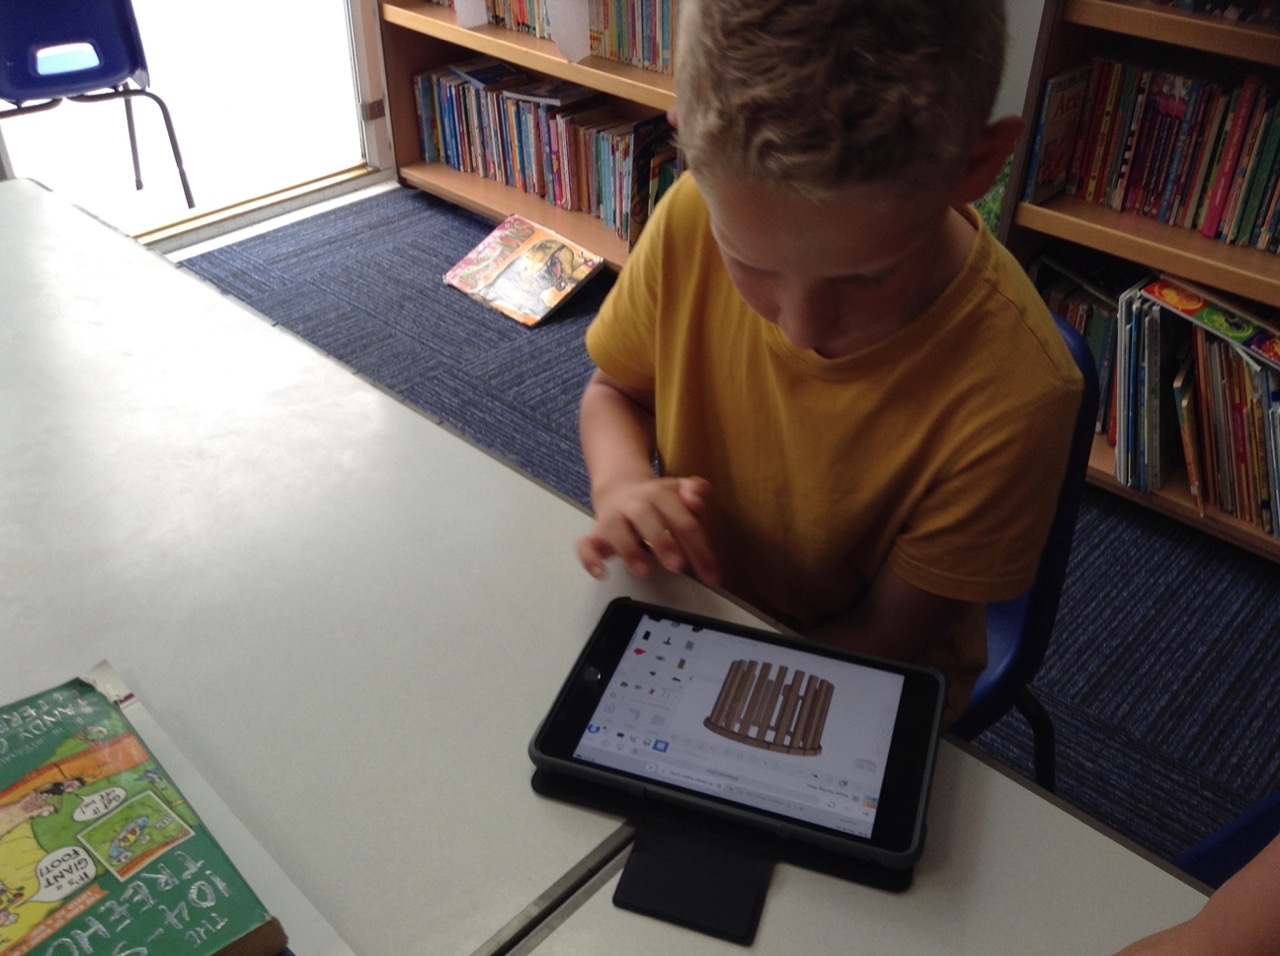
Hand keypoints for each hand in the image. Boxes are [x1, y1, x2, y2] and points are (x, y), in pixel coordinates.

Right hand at [577, 475, 719, 584]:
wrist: (620, 486)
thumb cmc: (657, 501)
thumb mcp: (680, 493)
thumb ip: (695, 493)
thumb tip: (698, 499)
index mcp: (660, 495)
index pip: (683, 520)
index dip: (699, 548)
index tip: (711, 574)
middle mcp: (635, 505)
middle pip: (647, 519)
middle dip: (662, 542)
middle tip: (678, 565)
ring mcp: (614, 519)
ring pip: (616, 530)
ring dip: (629, 550)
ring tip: (644, 571)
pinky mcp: (597, 534)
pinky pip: (586, 544)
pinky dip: (590, 558)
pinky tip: (601, 572)